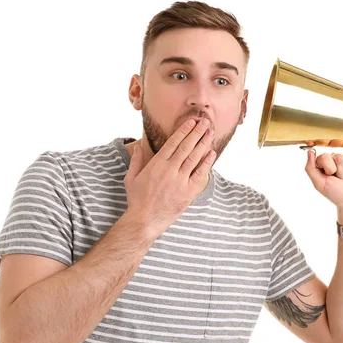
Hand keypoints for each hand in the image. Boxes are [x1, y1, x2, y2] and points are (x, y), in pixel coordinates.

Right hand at [124, 118, 214, 237]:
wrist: (144, 220)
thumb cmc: (136, 200)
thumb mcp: (131, 178)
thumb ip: (136, 161)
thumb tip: (138, 147)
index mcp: (156, 164)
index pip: (173, 142)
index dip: (183, 130)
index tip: (191, 122)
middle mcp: (169, 170)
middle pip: (186, 146)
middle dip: (197, 132)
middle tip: (206, 122)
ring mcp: (180, 181)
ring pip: (194, 158)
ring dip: (204, 144)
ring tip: (211, 133)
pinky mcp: (187, 192)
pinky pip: (199, 175)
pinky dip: (206, 163)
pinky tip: (211, 153)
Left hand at [305, 150, 342, 209]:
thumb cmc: (336, 194)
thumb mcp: (320, 184)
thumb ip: (310, 168)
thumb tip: (310, 151)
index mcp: (325, 162)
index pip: (325, 156)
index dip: (329, 168)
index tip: (331, 177)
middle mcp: (337, 158)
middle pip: (340, 158)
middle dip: (342, 173)